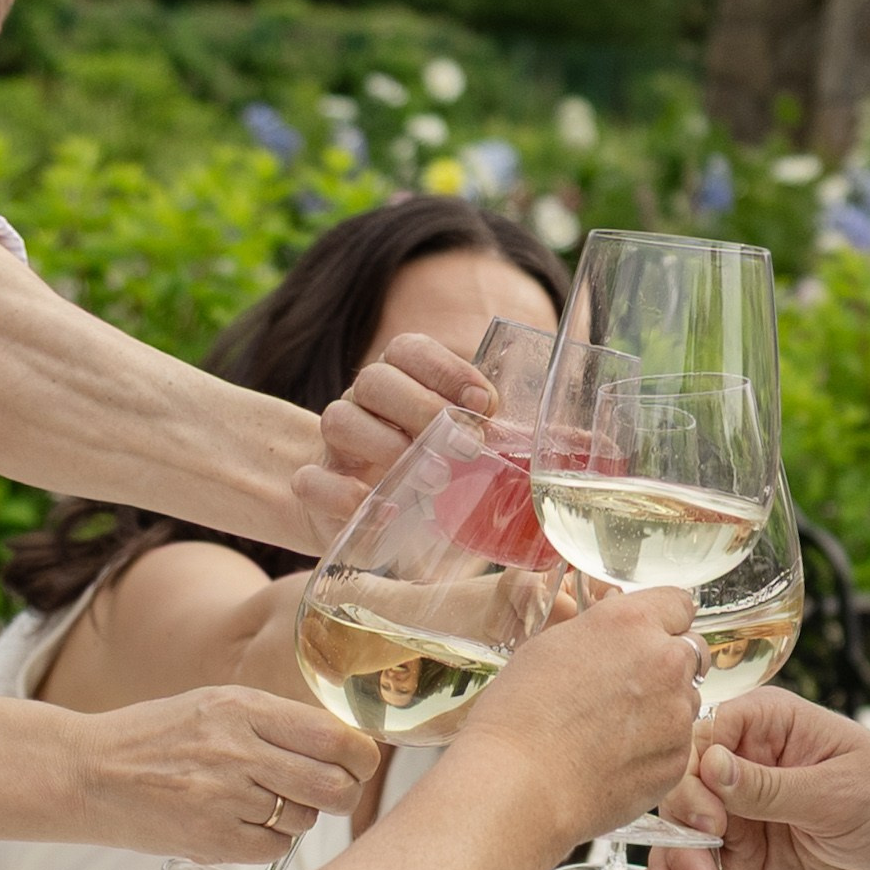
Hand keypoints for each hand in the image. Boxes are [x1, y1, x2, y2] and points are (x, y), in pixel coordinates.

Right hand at [78, 685, 379, 859]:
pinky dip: (270, 841)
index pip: (333, 736)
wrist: (87, 773)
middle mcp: (238, 751)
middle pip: (332, 784)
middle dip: (344, 792)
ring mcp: (224, 798)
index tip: (360, 761)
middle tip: (334, 792)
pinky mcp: (211, 839)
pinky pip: (274, 848)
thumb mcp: (214, 705)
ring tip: (265, 802)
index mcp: (242, 708)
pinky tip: (244, 824)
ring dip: (299, 815)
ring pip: (305, 818)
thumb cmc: (155, 737)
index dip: (361, 755)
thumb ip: (274, 720)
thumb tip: (342, 742)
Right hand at [292, 333, 492, 547]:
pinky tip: (386, 510)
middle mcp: (362, 404)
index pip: (409, 350)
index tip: (483, 404)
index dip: (446, 370)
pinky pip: (311, 481)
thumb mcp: (462, 452)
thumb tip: (558, 438)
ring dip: (386, 445)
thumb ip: (494, 437)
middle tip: (466, 447)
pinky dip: (344, 494)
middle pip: (374, 379)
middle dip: (423, 408)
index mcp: (399, 382)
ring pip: (339, 419)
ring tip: (434, 480)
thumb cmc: (430, 475)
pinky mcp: (316, 489)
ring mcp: (333, 445)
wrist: (372, 518)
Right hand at [454, 587, 701, 846]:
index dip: (662, 622)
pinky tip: (615, 760)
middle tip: (629, 688)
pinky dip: (656, 750)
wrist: (520, 783)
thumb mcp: (551, 646)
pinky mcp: (678, 758)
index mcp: (631, 623)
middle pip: (691, 652)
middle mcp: (665, 661)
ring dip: (663, 709)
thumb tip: (615, 641)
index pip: (678, 604)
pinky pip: (677, 745)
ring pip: (686, 701)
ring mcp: (677, 712)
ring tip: (612, 731)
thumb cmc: (520, 715)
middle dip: (668, 665)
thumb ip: (600, 635)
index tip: (649, 636)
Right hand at [632, 689, 869, 869]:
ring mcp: (740, 808)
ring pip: (682, 834)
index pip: (702, 740)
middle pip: (683, 791)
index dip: (692, 782)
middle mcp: (744, 761)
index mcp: (767, 723)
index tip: (708, 825)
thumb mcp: (838, 794)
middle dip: (676, 838)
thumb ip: (770, 786)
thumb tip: (710, 765)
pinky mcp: (745, 851)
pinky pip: (700, 866)